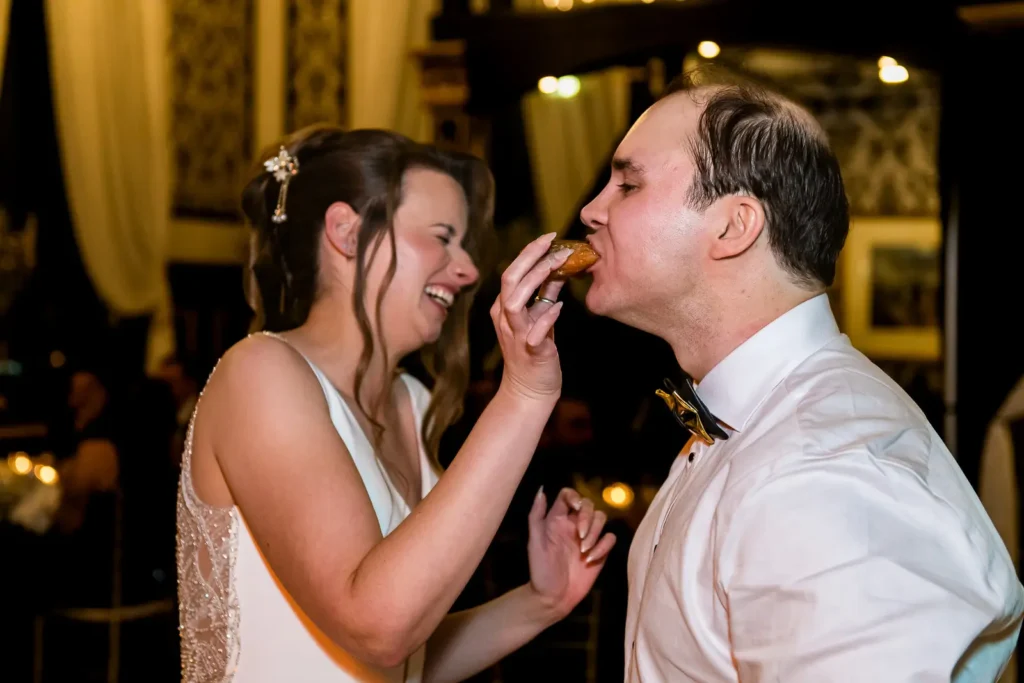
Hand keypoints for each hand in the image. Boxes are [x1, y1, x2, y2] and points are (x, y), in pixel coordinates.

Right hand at [490, 233, 571, 401]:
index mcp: (505, 307)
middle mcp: (506, 319)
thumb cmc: (535, 351)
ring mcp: (516, 335)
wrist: (529, 391)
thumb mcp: (539, 316)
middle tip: (552, 240)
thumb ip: (545, 293)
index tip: (549, 236)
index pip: (512, 272)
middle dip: (530, 257)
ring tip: (558, 264)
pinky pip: (534, 332)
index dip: (529, 252)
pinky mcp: (530, 352)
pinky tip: (559, 307)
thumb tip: (558, 267)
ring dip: (536, 279)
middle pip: (510, 280)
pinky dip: (545, 317)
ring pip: (515, 302)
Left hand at [527, 487, 616, 618]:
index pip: (568, 495)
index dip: (575, 496)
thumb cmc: (540, 569)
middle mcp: (573, 525)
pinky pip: (610, 538)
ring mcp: (588, 537)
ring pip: (602, 518)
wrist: (552, 597)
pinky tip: (591, 559)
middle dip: (588, 517)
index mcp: (557, 519)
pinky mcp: (600, 551)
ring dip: (595, 532)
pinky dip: (603, 547)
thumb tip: (542, 490)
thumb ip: (536, 515)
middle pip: (589, 504)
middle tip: (580, 535)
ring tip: (583, 551)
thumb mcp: (534, 541)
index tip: (575, 508)